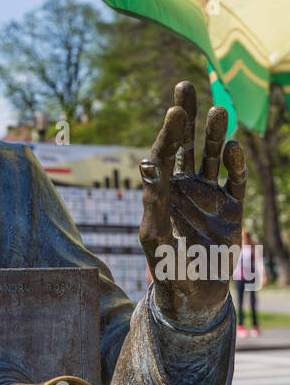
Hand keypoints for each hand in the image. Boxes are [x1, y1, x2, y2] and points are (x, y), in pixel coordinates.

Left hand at [139, 81, 246, 326]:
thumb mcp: (157, 238)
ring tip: (218, 111)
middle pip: (183, 145)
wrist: (194, 297)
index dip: (168, 133)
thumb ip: (155, 203)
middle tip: (184, 87)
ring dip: (214, 134)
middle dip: (185, 117)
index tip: (174, 110)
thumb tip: (149, 165)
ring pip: (210, 157)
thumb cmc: (167, 269)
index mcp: (160, 192)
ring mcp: (207, 196)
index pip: (162, 155)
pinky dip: (235, 164)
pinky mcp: (231, 208)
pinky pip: (235, 180)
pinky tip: (234, 147)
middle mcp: (183, 187)